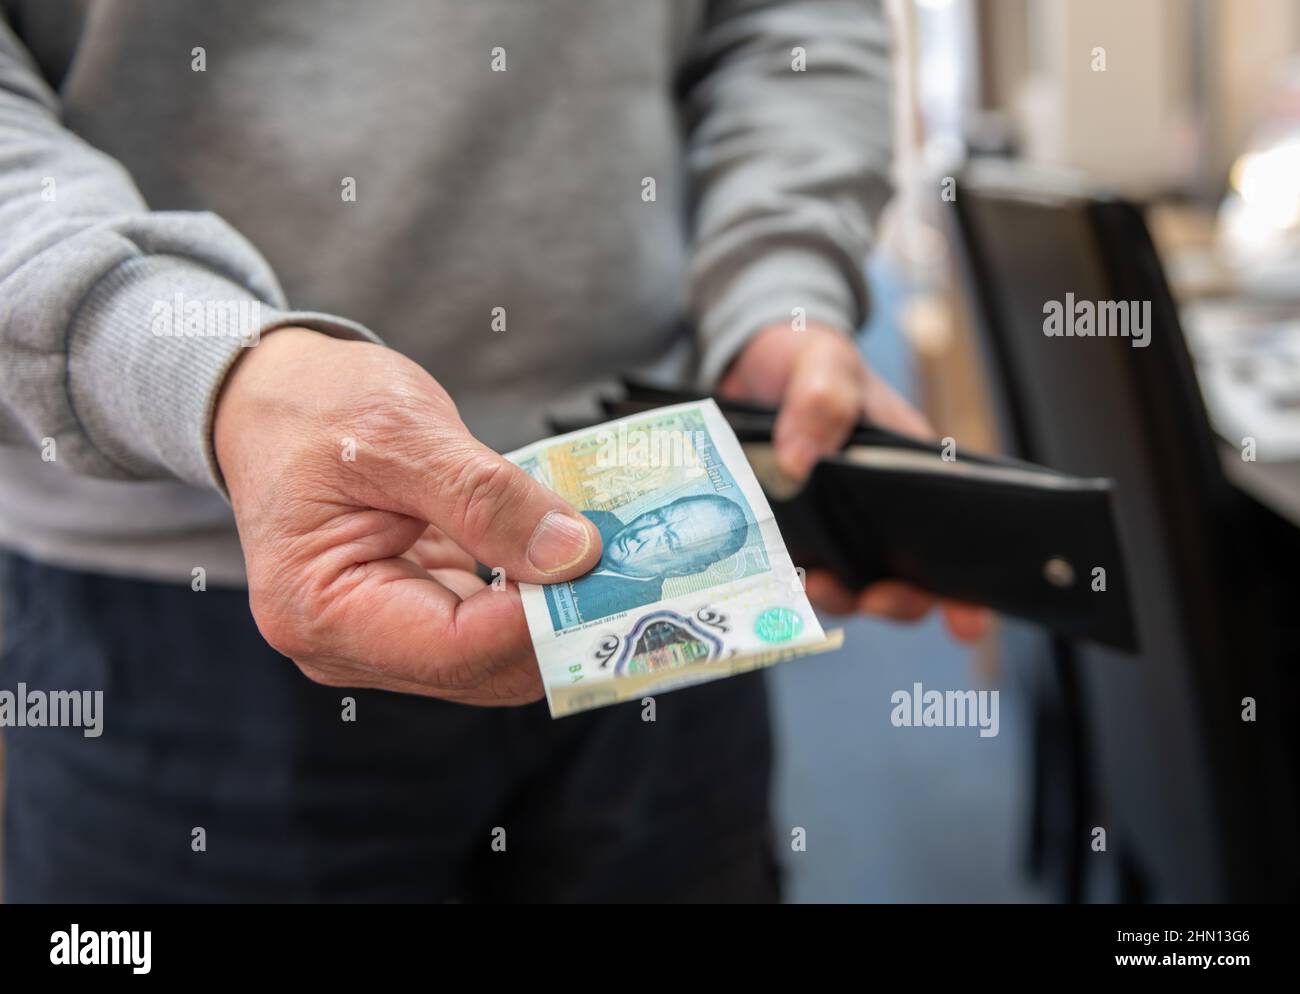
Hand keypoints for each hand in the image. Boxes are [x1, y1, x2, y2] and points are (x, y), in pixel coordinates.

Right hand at [214, 328, 601, 703]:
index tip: (611, 576)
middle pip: (481, 665)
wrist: (271, 395)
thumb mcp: (401, 434)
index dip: (541, 622)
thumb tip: (575, 555)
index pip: (455, 648)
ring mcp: (380, 636)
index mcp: (320, 610)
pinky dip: (532, 593)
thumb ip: (487, 498)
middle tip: (634, 570)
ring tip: (611, 559)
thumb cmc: (313, 407)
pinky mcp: (410, 613)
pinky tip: (569, 554)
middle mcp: (345, 644)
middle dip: (558, 623)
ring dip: (554, 611)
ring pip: (493, 654)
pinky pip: (486, 623)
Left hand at [719, 322, 988, 641]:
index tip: (968, 626)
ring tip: (814, 587)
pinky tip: (772, 579)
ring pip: (850, 586)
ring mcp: (836, 527)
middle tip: (874, 600)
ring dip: (838, 598)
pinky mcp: (792, 534)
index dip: (967, 589)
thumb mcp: (822, 364)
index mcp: (912, 472)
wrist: (750, 364)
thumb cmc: (809, 360)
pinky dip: (787, 585)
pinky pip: (795, 574)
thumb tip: (800, 462)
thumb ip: (822, 399)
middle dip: (898, 601)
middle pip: (906, 578)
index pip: (954, 534)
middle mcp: (879, 511)